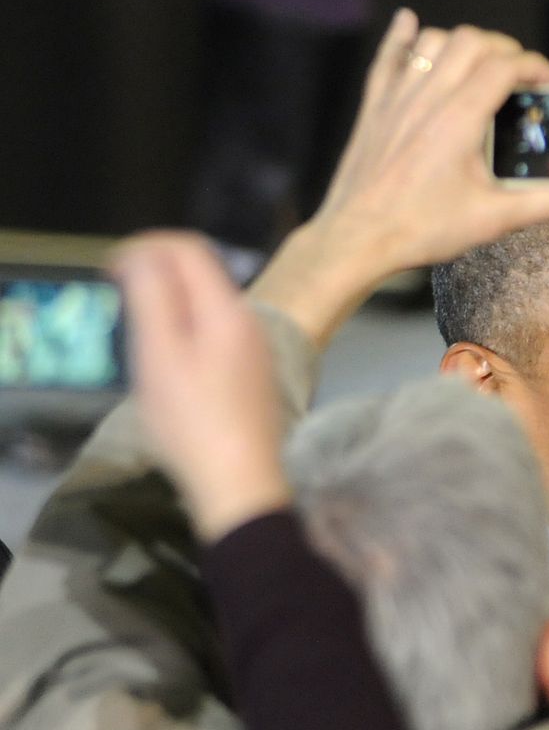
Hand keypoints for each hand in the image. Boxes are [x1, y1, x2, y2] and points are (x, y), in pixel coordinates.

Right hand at [114, 232, 290, 541]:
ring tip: (141, 335)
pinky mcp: (254, 376)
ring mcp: (256, 350)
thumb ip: (152, 296)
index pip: (188, 248)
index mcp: (227, 309)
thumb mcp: (159, 354)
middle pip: (202, 274)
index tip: (111, 271)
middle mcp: (249, 322)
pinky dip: (189, 332)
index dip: (145, 246)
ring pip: (209, 305)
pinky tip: (171, 366)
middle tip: (121, 301)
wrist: (240, 483)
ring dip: (172, 305)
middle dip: (157, 274)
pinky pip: (218, 334)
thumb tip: (144, 254)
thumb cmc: (192, 420)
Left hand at [251, 8, 548, 347]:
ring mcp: (398, 97)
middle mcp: (429, 96)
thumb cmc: (423, 229)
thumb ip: (544, 204)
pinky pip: (387, 58)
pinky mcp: (374, 108)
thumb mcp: (492, 220)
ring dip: (463, 44)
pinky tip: (409, 23)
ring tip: (481, 63)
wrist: (359, 238)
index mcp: (461, 117)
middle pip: (472, 42)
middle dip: (504, 49)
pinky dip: (401, 37)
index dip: (536, 66)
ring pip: (434, 43)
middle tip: (521, 74)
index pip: (506, 67)